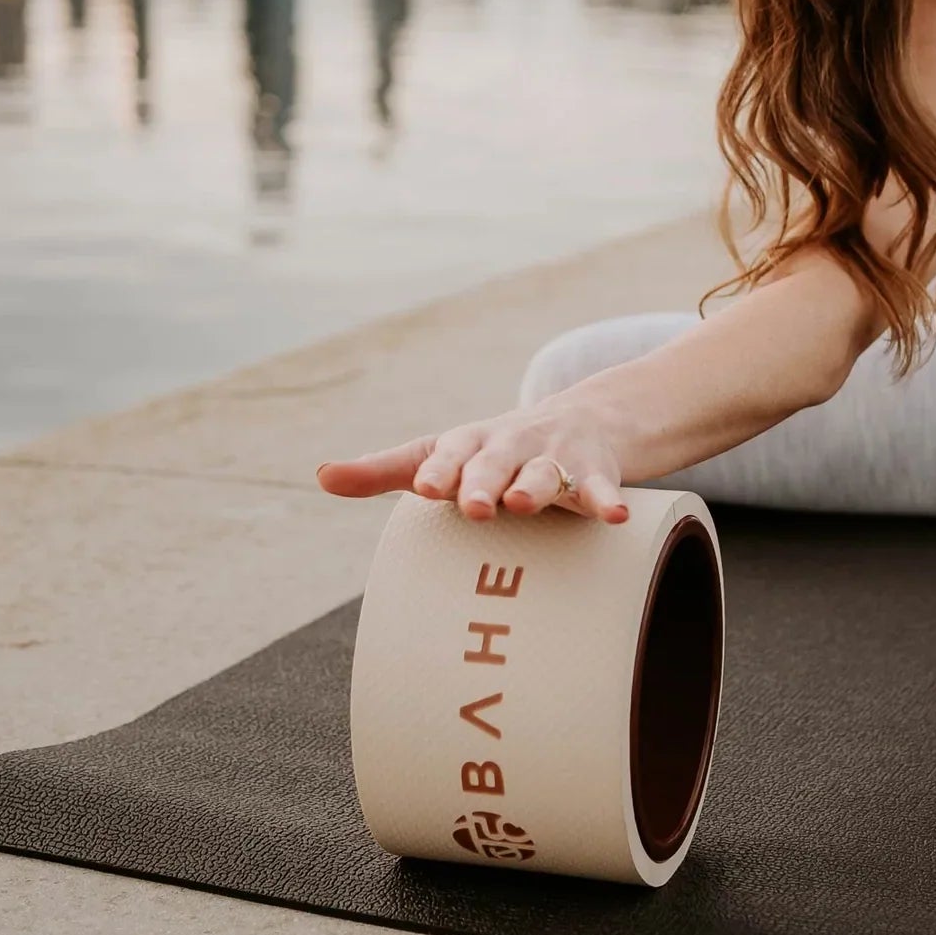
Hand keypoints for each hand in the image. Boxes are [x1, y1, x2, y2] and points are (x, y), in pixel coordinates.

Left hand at [317, 403, 631, 523]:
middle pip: (495, 461)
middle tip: (473, 504)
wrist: (585, 419)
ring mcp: (555, 455)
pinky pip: (601, 486)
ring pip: (546, 470)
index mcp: (469, 443)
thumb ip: (383, 470)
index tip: (428, 486)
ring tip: (525, 503)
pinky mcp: (595, 470)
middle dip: (484, 480)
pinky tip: (615, 515)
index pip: (448, 452)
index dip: (439, 468)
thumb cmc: (494, 452)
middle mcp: (510, 445)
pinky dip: (607, 498)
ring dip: (537, 484)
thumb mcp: (443, 455)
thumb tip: (320, 475)